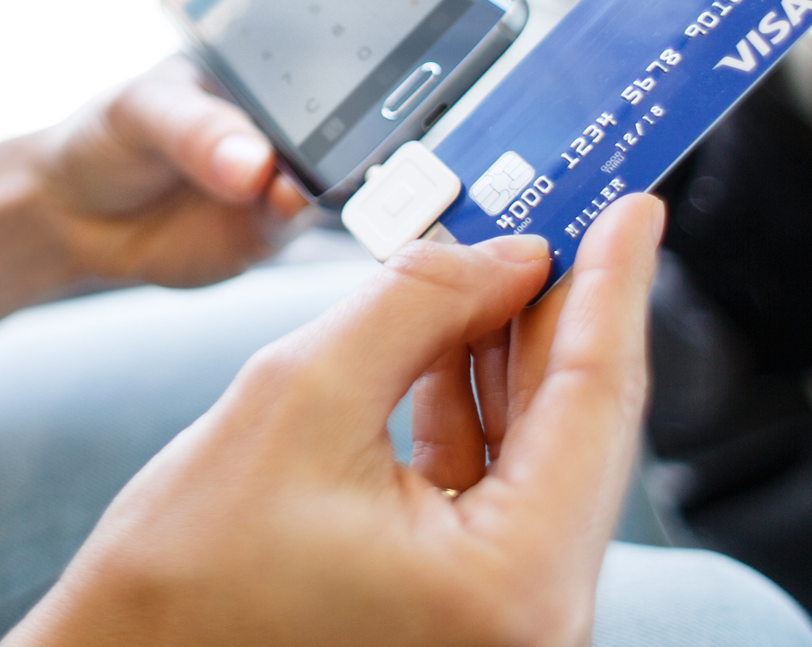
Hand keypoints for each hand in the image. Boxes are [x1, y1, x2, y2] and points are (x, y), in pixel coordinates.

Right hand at [4, 194, 664, 646]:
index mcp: (509, 585)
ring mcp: (500, 619)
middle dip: (562, 309)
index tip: (629, 206)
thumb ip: (417, 306)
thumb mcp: (300, 395)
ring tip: (500, 255)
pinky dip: (478, 403)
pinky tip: (458, 331)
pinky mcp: (463, 607)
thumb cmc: (182, 576)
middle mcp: (529, 618)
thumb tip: (504, 254)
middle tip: (564, 213)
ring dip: (515, 348)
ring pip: (539, 450)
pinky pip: (496, 485)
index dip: (613, 286)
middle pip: (579, 427)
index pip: (595, 401)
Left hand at [32, 0, 455, 287]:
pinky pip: (322, 215)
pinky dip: (317, 207)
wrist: (83, 223)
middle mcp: (312, 98)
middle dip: (437, 48)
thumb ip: (196, 130)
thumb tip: (255, 164)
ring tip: (376, 133)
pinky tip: (289, 199)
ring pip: (375, 149)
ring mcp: (308, 160)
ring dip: (387, 142)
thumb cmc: (116, 135)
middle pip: (395, 65)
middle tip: (455, 38)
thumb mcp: (142, 109)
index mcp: (280, 42)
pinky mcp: (289, 223)